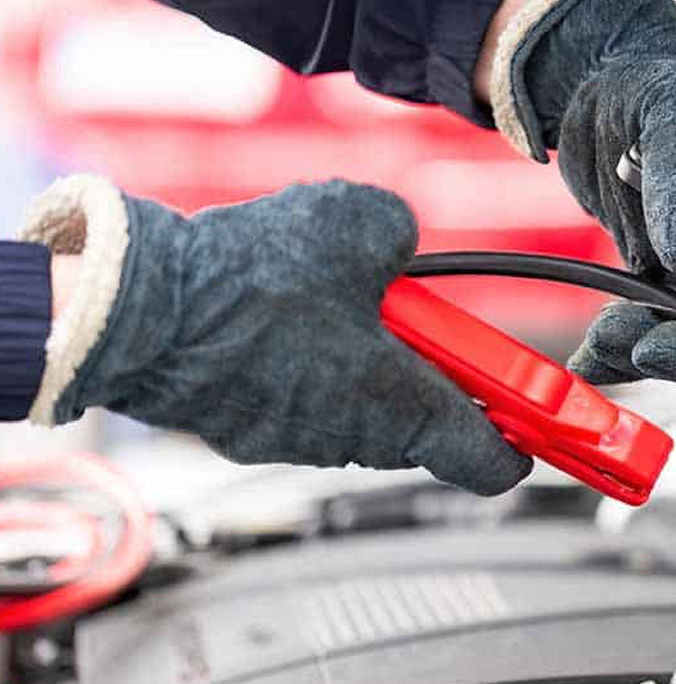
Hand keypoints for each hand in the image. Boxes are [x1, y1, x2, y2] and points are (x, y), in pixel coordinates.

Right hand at [20, 177, 531, 493]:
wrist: (136, 310)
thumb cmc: (249, 278)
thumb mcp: (360, 223)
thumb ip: (402, 237)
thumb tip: (397, 249)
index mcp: (399, 404)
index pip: (487, 460)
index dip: (519, 444)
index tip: (532, 429)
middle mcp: (354, 438)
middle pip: (423, 423)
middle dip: (430, 373)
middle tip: (418, 321)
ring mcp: (299, 442)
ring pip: (361, 410)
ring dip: (365, 362)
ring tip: (332, 301)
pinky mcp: (252, 432)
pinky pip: (307, 403)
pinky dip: (313, 368)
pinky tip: (281, 317)